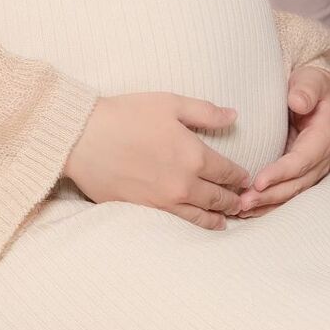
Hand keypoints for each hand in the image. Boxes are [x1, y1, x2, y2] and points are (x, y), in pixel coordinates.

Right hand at [63, 92, 251, 229]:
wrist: (83, 138)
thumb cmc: (125, 115)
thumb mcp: (169, 103)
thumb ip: (205, 112)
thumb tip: (234, 115)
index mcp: (194, 156)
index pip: (228, 172)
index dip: (240, 177)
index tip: (246, 179)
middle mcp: (184, 184)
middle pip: (218, 198)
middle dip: (234, 201)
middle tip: (243, 203)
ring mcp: (163, 201)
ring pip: (200, 216)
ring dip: (217, 218)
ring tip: (226, 220)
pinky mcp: (144, 211)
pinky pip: (177, 223)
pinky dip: (193, 225)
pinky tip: (196, 225)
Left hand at [236, 64, 329, 215]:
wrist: (315, 93)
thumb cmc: (311, 86)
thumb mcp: (311, 81)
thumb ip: (306, 90)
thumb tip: (298, 102)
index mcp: (323, 137)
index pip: (301, 160)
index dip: (281, 173)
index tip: (258, 181)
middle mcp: (319, 158)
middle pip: (295, 184)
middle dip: (270, 195)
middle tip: (243, 202)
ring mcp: (310, 169)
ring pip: (290, 193)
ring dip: (267, 204)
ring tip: (241, 209)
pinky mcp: (299, 173)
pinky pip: (285, 192)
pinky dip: (268, 203)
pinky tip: (248, 210)